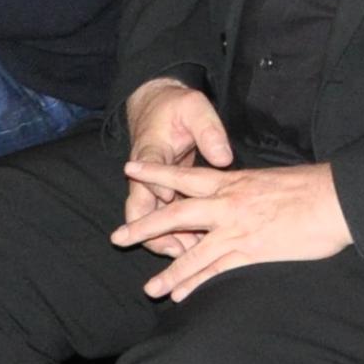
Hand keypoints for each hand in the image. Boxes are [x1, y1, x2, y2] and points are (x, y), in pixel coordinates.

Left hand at [113, 155, 350, 299]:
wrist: (337, 199)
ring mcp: (238, 230)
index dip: (156, 173)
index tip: (130, 169)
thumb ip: (247, 188)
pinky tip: (182, 297)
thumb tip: (238, 194)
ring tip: (148, 290)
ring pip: (193, 252)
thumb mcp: (270, 179)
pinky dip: (197, 285)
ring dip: (168, 272)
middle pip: (176, 214)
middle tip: (117, 237)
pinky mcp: (252, 252)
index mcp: (233, 181)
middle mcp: (228, 204)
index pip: (185, 175)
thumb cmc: (311, 187)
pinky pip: (217, 272)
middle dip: (144, 226)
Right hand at [119, 80, 235, 241]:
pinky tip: (196, 248)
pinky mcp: (163, 193)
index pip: (149, 175)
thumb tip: (223, 157)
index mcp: (151, 151)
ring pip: (151, 221)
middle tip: (178, 250)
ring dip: (166, 239)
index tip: (171, 201)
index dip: (158, 191)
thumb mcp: (194, 109)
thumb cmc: (178, 107)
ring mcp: (152, 186)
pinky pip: (164, 220)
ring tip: (190, 257)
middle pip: (140, 211)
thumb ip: (208, 131)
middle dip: (154, 233)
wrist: (158, 106)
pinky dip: (176, 234)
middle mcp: (145, 175)